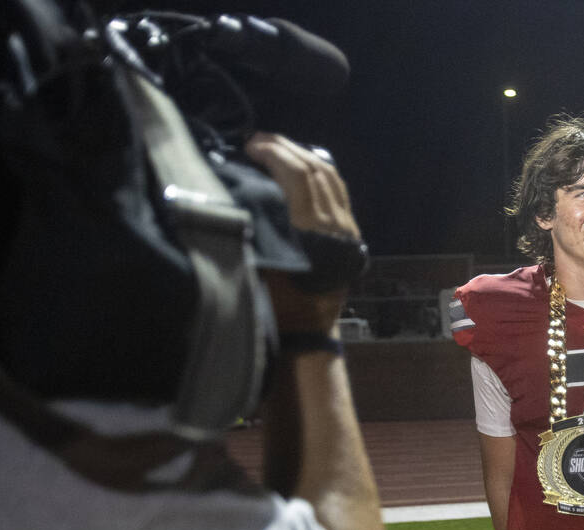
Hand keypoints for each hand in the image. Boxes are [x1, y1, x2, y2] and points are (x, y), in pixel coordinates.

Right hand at [243, 133, 357, 332]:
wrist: (308, 333)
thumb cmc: (276, 305)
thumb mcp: (256, 268)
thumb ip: (252, 229)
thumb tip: (233, 188)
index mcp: (313, 233)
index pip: (298, 176)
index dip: (274, 153)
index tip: (249, 146)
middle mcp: (337, 227)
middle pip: (316, 170)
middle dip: (286, 148)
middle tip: (259, 141)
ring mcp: (347, 229)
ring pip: (331, 177)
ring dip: (303, 155)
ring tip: (276, 148)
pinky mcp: (351, 233)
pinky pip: (338, 190)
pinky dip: (320, 171)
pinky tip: (300, 165)